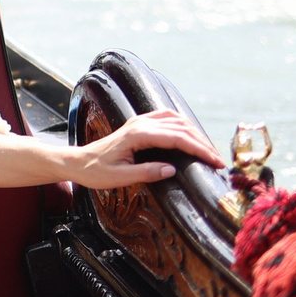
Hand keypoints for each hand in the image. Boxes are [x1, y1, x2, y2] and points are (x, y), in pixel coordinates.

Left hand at [67, 111, 224, 189]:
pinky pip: (167, 119)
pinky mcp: (139, 124)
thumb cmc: (95, 171)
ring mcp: (140, 121)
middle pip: (181, 127)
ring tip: (208, 150)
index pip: (177, 138)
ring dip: (195, 132)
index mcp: (137, 134)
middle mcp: (140, 123)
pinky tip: (191, 136)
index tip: (215, 162)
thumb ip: (146, 173)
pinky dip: (183, 126)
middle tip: (218, 160)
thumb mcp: (120, 178)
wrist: (77, 161)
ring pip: (176, 119)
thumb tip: (173, 170)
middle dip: (202, 142)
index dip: (199, 149)